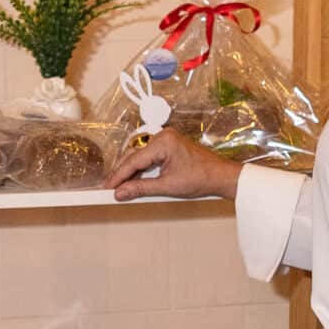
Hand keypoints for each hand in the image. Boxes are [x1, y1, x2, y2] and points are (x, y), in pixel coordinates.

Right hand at [110, 130, 241, 201]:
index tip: (108, 187)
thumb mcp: (168, 187)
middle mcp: (163, 136)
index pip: (133, 160)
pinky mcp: (169, 146)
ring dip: (131, 172)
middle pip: (134, 156)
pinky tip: (135, 180)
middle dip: (122, 173)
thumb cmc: (202, 178)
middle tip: (111, 189)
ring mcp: (166, 139)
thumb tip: (121, 192)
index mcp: (163, 142)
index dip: (118, 176)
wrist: (221, 176)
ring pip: (140, 156)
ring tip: (121, 187)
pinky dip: (142, 169)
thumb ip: (141, 189)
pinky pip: (149, 156)